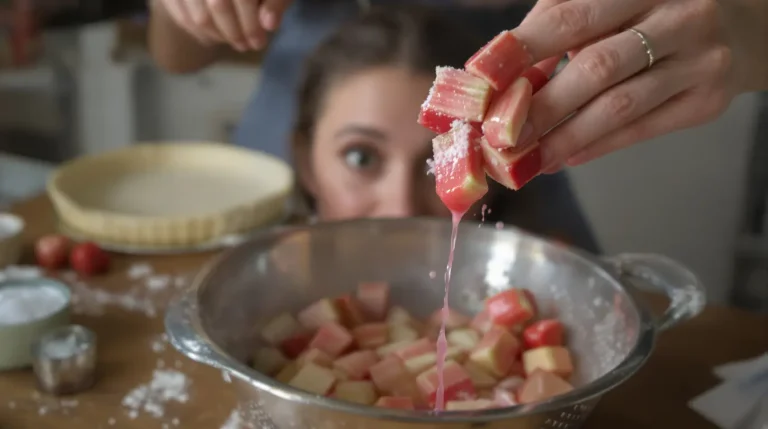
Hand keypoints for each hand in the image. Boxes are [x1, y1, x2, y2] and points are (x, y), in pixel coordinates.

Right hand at [156, 0, 292, 50]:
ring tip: (234, 40)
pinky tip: (215, 36)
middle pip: (218, 5)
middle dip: (235, 33)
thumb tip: (269, 24)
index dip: (251, 24)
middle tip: (246, 46)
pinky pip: (182, 17)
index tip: (258, 43)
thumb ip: (276, 2)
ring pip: (200, 17)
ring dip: (218, 35)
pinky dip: (199, 32)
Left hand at [512, 0, 767, 171]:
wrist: (742, 25)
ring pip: (620, 106)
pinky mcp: (707, 101)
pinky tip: (564, 158)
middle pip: (596, 66)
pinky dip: (597, 146)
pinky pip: (643, 129)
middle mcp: (678, 16)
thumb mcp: (613, 1)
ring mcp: (699, 61)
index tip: (481, 80)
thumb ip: (562, 24)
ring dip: (564, 138)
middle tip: (498, 135)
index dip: (522, 50)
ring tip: (526, 158)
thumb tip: (504, 74)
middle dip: (540, 106)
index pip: (571, 16)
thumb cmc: (656, 9)